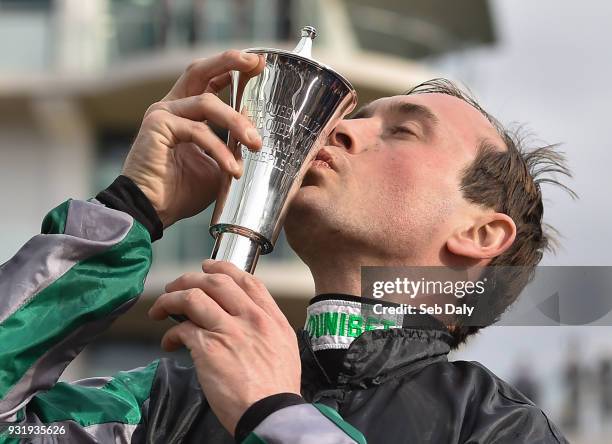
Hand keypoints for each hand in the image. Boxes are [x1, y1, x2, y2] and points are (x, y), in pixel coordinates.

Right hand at [122, 50, 264, 227]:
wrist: (152, 212)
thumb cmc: (180, 192)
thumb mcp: (217, 165)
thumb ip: (232, 147)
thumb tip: (254, 134)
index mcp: (185, 113)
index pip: (208, 81)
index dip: (231, 69)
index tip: (258, 65)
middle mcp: (171, 107)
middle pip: (200, 71)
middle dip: (229, 62)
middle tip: (256, 64)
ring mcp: (162, 113)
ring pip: (207, 103)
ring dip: (236, 123)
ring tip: (255, 144)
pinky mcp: (157, 126)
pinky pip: (199, 131)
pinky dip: (220, 149)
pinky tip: (232, 169)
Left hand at [148, 260, 301, 434]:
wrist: (271, 413)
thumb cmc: (277, 388)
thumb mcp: (284, 347)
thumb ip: (266, 328)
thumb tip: (246, 320)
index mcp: (270, 317)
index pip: (246, 279)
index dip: (223, 267)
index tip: (207, 267)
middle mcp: (251, 318)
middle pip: (215, 281)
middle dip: (189, 279)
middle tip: (176, 287)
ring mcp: (229, 331)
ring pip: (193, 297)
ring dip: (170, 300)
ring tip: (160, 309)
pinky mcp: (209, 348)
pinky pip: (182, 329)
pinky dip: (170, 333)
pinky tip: (169, 343)